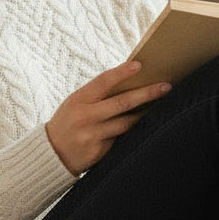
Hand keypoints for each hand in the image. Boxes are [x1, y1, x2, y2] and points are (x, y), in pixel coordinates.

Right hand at [45, 61, 170, 175]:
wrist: (52, 154)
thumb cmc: (69, 122)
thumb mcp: (76, 103)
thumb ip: (98, 94)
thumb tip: (130, 80)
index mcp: (79, 99)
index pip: (103, 81)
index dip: (122, 72)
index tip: (140, 65)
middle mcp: (85, 117)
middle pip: (122, 102)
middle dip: (147, 93)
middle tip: (166, 86)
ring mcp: (92, 135)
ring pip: (127, 123)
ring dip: (145, 113)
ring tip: (162, 104)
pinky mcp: (100, 152)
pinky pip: (123, 138)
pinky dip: (135, 131)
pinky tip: (148, 124)